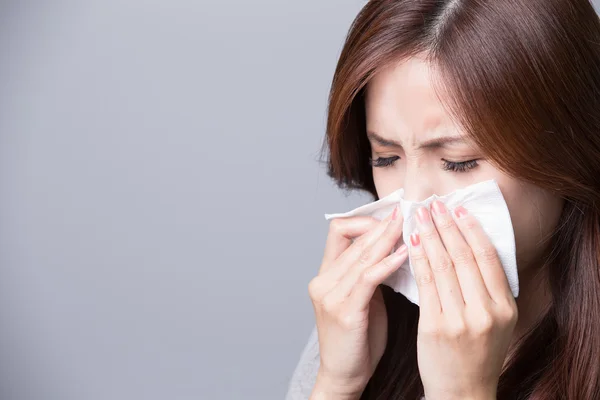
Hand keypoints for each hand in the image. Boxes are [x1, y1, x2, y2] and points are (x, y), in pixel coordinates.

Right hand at [308, 207, 407, 398]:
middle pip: (352, 238)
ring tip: (409, 226)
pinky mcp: (344, 312)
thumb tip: (394, 247)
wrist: (344, 375)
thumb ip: (370, 274)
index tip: (391, 218)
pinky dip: (387, 263)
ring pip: (361, 255)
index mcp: (326, 275)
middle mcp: (323, 281)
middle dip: (382, 224)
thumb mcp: (362, 299)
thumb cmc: (357, 340)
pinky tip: (404, 255)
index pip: (339, 230)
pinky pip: (368, 278)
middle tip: (406, 212)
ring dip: (387, 238)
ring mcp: (331, 296)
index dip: (365, 221)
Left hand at [410, 201, 517, 399]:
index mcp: (505, 308)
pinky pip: (424, 285)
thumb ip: (489, 289)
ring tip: (419, 217)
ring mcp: (460, 320)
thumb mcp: (497, 322)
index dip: (471, 230)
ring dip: (428, 237)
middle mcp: (485, 312)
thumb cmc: (476, 354)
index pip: (488, 258)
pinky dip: (416, 260)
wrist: (462, 391)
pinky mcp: (434, 327)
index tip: (458, 210)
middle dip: (446, 227)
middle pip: (463, 258)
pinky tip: (409, 244)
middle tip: (434, 205)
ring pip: (442, 267)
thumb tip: (473, 246)